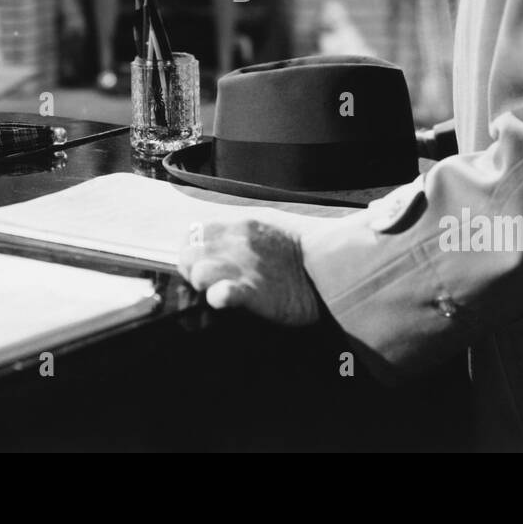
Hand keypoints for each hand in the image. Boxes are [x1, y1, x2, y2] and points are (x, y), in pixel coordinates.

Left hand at [177, 218, 320, 325]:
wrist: (334, 267)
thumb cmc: (303, 254)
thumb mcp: (269, 231)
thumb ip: (242, 235)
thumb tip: (217, 247)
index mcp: (241, 224)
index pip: (193, 232)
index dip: (192, 251)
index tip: (200, 264)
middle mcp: (237, 241)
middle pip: (188, 253)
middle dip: (191, 270)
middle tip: (207, 283)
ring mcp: (244, 265)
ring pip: (197, 272)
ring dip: (202, 285)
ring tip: (217, 292)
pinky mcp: (253, 291)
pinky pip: (221, 292)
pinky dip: (217, 297)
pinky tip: (223, 299)